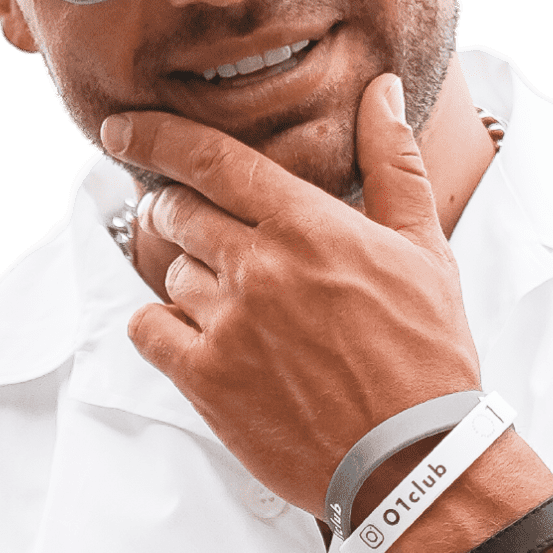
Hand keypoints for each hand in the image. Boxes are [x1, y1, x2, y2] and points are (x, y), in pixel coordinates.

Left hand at [104, 75, 483, 516]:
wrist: (417, 460)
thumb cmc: (428, 354)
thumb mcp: (425, 249)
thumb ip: (393, 162)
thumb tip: (382, 92)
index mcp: (307, 226)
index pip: (210, 159)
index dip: (155, 136)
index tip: (124, 129)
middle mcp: (258, 268)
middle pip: (177, 211)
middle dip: (176, 210)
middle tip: (193, 225)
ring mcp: (227, 326)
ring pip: (169, 272)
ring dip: (187, 276)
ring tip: (233, 302)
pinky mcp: (207, 382)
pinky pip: (148, 330)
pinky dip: (160, 325)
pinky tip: (195, 334)